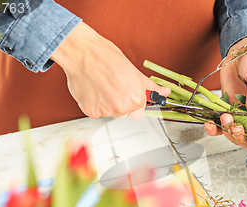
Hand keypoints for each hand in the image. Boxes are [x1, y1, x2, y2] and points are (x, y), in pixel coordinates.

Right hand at [51, 22, 169, 119]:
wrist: (82, 53)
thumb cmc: (107, 57)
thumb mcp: (134, 71)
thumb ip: (150, 86)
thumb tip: (164, 92)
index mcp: (135, 99)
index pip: (139, 110)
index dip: (133, 100)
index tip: (128, 92)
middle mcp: (121, 108)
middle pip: (125, 113)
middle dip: (121, 102)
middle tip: (113, 86)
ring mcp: (105, 111)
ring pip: (110, 112)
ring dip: (107, 103)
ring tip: (101, 85)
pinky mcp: (90, 111)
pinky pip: (96, 112)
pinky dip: (94, 103)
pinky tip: (93, 89)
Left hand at [204, 38, 246, 146]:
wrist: (240, 52)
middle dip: (241, 135)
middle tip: (235, 127)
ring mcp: (241, 113)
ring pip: (234, 132)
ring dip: (228, 131)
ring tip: (224, 120)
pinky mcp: (227, 109)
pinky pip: (220, 124)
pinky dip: (214, 128)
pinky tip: (209, 125)